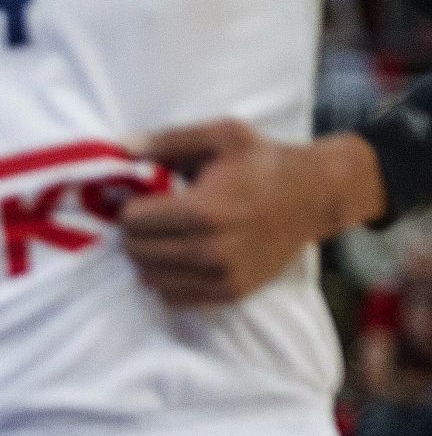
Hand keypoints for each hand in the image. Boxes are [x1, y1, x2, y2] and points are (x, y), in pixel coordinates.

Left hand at [118, 120, 384, 306]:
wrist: (315, 196)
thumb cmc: (263, 162)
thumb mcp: (219, 137)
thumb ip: (166, 141)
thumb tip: (119, 147)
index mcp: (204, 211)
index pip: (133, 222)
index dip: (130, 207)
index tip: (142, 198)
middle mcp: (211, 250)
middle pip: (137, 251)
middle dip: (135, 233)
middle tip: (151, 218)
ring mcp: (221, 277)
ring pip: (150, 277)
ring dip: (147, 257)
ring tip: (164, 236)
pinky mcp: (230, 293)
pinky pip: (173, 298)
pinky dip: (166, 280)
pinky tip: (177, 258)